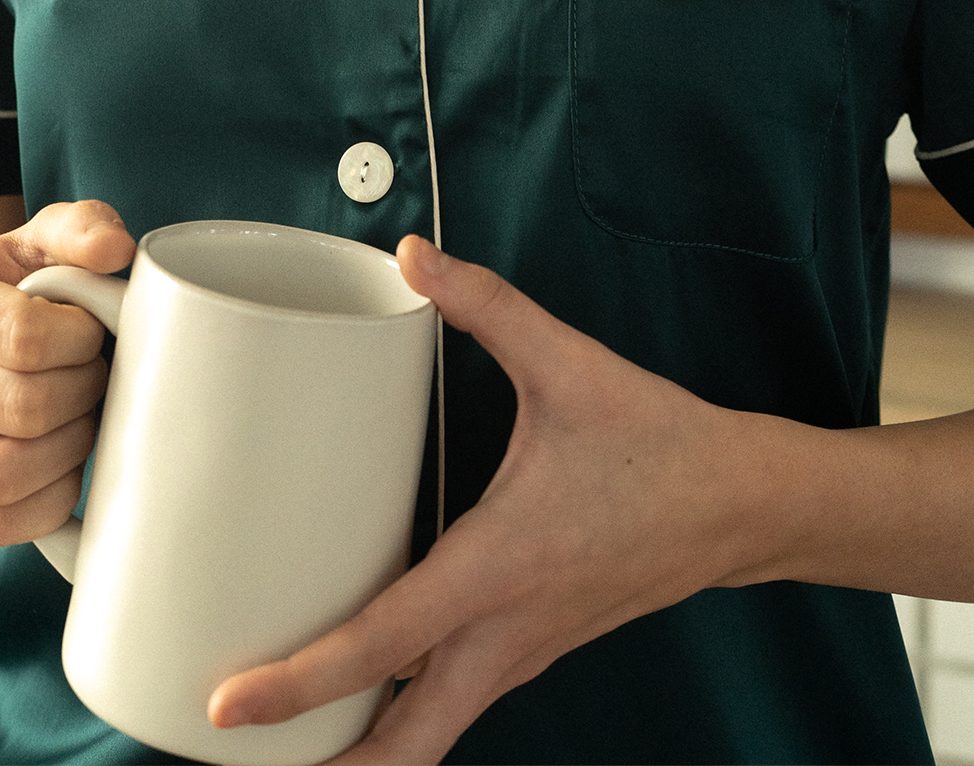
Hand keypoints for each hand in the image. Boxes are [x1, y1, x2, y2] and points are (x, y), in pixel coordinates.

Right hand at [0, 201, 135, 544]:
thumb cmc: (12, 285)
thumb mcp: (36, 239)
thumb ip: (79, 228)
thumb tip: (115, 251)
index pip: (22, 337)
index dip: (80, 340)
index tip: (91, 331)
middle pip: (20, 408)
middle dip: (82, 393)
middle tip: (93, 375)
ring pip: (0, 475)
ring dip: (67, 450)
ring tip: (78, 416)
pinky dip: (47, 500)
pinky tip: (59, 461)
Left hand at [209, 236, 758, 763]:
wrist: (742, 504)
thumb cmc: (659, 445)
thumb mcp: (570, 365)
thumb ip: (487, 307)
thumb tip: (414, 257)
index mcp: (500, 565)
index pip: (383, 642)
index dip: (300, 681)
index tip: (230, 705)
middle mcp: (506, 629)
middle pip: (406, 746)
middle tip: (247, 760)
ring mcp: (525, 651)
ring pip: (433, 734)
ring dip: (366, 754)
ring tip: (289, 744)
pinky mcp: (536, 646)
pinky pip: (458, 703)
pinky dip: (406, 720)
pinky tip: (373, 688)